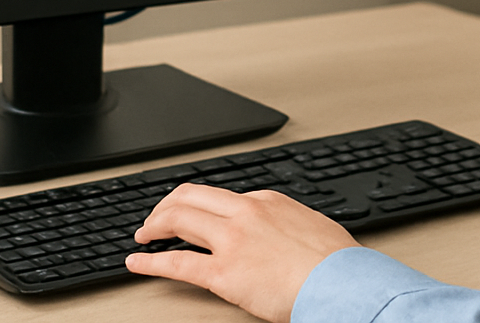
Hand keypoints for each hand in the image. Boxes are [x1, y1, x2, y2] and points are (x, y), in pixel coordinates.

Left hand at [127, 183, 358, 322]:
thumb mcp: (312, 226)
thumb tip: (284, 230)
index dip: (199, 205)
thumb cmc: (336, 262)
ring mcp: (231, 241)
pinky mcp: (223, 273)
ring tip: (143, 235)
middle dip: (167, 206)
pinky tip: (137, 263)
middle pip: (191, 197)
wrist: (342, 283)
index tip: (190, 213)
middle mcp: (244, 213)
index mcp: (267, 201)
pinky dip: (150, 262)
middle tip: (156, 219)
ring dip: (154, 225)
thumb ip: (288, 223)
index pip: (221, 196)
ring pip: (178, 220)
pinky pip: (176, 263)